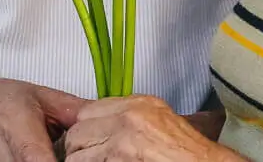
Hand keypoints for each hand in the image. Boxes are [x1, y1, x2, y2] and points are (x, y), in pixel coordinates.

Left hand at [62, 95, 240, 160]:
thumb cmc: (187, 152)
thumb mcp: (160, 119)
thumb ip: (130, 116)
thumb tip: (101, 122)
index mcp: (139, 105)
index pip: (87, 110)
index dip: (85, 129)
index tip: (88, 140)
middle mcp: (127, 119)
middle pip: (77, 132)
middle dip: (80, 148)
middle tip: (93, 157)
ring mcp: (121, 143)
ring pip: (76, 154)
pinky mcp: (116, 161)